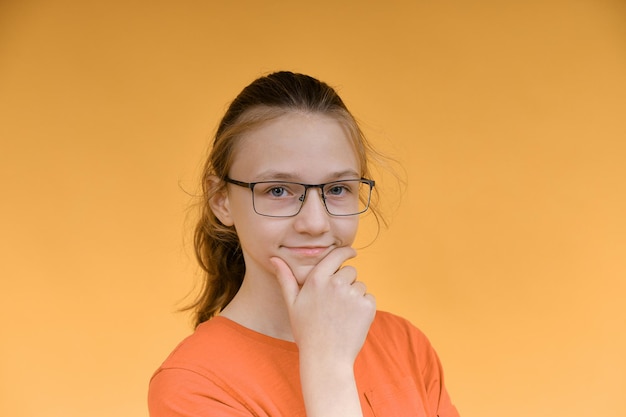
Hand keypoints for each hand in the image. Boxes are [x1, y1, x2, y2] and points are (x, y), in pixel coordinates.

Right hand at [270, 246, 375, 363]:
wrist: (326, 358)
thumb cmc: (307, 331)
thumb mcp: (292, 304)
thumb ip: (285, 278)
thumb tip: (274, 259)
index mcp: (317, 279)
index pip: (336, 255)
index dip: (346, 252)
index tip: (351, 252)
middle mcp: (336, 283)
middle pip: (350, 271)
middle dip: (346, 282)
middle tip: (335, 304)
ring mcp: (353, 294)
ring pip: (360, 285)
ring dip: (354, 296)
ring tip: (341, 315)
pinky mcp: (367, 306)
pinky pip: (368, 298)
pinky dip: (363, 307)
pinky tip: (351, 320)